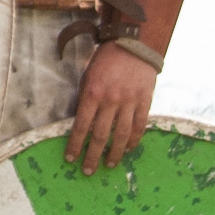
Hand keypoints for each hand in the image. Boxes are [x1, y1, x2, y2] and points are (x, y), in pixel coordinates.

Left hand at [66, 40, 158, 169]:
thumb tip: (82, 122)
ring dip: (113, 153)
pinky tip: (127, 150)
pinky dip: (133, 141)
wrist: (133, 45)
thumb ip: (86, 99)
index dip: (75, 144)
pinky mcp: (144, 101)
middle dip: (92, 155)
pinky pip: (138, 126)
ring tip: (108, 164)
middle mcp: (110, 100)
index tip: (70, 158)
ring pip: (120, 135)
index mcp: (92, 93)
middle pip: (100, 135)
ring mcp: (129, 102)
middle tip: (87, 169)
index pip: (81, 126)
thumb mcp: (88, 76)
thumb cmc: (106, 60)